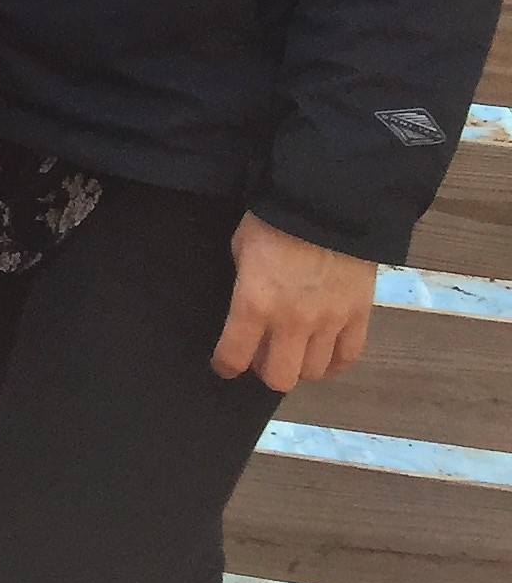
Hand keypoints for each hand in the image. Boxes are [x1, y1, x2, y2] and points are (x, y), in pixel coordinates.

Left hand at [212, 213, 376, 394]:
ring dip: (300, 366)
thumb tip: (249, 303)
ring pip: (314, 371)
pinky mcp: (358, 317)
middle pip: (279, 377)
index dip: (226, 364)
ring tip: (294, 352)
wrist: (329, 205)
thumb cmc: (274, 220)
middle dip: (265, 371)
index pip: (234, 354)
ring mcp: (329, 322)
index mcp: (254, 303)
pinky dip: (334, 364)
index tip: (225, 364)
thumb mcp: (242, 247)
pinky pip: (348, 356)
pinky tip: (325, 357)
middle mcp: (291, 322)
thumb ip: (244, 282)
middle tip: (262, 357)